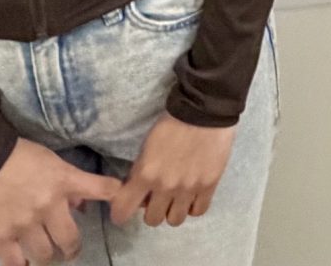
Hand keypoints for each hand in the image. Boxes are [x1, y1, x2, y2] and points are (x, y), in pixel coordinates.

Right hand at [0, 138, 117, 264]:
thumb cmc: (16, 155)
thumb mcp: (49, 160)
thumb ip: (68, 181)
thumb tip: (83, 202)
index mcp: (64, 181)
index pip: (103, 189)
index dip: (115, 198)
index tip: (119, 208)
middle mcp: (49, 206)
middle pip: (70, 240)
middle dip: (72, 248)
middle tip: (70, 250)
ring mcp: (24, 225)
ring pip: (46, 255)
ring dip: (48, 256)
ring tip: (46, 255)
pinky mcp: (0, 237)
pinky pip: (16, 263)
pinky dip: (22, 265)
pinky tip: (23, 261)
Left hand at [112, 114, 235, 226]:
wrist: (204, 110)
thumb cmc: (171, 123)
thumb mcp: (146, 146)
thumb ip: (141, 171)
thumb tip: (139, 191)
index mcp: (145, 174)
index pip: (123, 211)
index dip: (121, 212)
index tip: (126, 206)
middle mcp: (165, 187)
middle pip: (152, 220)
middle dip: (152, 210)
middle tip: (157, 197)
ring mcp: (188, 188)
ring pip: (174, 220)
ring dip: (173, 210)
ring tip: (176, 197)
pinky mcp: (209, 185)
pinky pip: (198, 211)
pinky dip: (193, 206)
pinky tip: (192, 194)